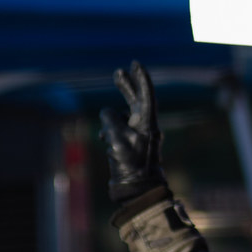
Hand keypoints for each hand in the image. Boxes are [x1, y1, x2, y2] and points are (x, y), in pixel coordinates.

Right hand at [99, 62, 166, 204]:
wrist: (134, 187)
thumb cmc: (128, 162)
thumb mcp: (117, 137)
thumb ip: (111, 119)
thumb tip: (108, 112)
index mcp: (148, 122)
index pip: (146, 95)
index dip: (141, 78)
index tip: (135, 64)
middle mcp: (145, 126)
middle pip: (136, 100)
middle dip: (126, 87)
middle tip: (119, 71)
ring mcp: (138, 134)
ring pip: (121, 117)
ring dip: (110, 122)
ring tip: (106, 136)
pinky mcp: (129, 143)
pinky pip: (116, 130)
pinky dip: (109, 132)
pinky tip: (104, 140)